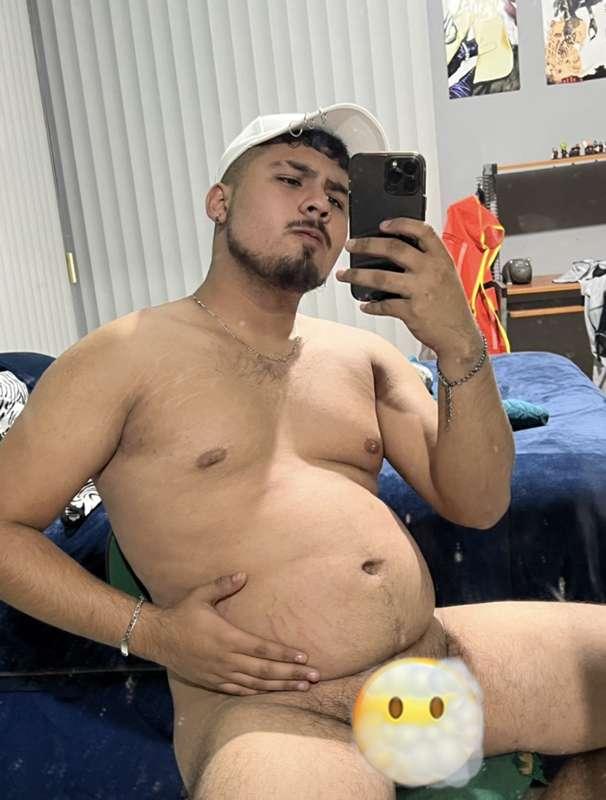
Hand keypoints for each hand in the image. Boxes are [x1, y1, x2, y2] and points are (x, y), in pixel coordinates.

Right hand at [145, 572, 320, 694]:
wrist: (157, 638)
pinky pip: (239, 690)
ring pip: (256, 684)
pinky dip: (258, 692)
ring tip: (302, 687)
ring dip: (281, 686)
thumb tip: (243, 574)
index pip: (262, 649)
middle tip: (315, 677)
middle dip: (292, 674)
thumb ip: (222, 585)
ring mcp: (219, 673)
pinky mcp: (212, 681)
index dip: (285, 654)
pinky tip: (273, 692)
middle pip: (265, 671)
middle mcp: (226, 659)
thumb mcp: (200, 595)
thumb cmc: (182, 614)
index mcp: (227, 637)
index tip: (304, 657)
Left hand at [337, 217, 480, 358]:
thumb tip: (394, 252)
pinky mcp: (412, 311)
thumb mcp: (446, 276)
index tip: (382, 224)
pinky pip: (384, 305)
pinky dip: (371, 306)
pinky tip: (364, 305)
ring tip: (343, 274)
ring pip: (380, 277)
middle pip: (393, 249)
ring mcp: (421, 291)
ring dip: (357, 275)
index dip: (401, 223)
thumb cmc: (451, 306)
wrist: (460, 336)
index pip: (422, 231)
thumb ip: (427, 262)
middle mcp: (431, 271)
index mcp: (441, 259)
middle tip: (350, 246)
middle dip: (366, 245)